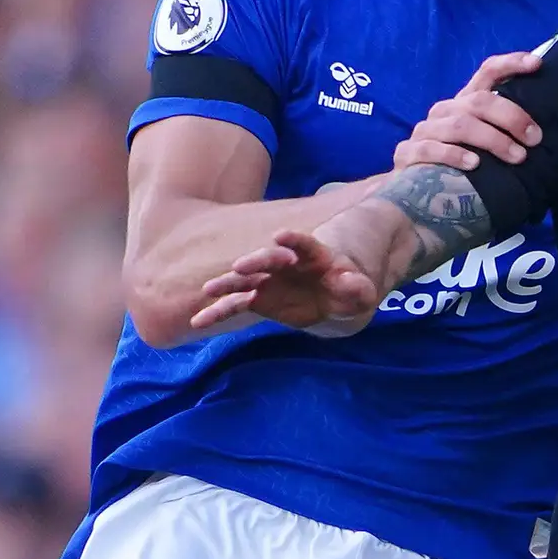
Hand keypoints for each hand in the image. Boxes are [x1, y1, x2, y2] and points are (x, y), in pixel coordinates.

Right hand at [193, 229, 381, 336]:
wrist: (331, 298)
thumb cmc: (348, 290)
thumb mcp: (359, 291)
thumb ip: (356, 288)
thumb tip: (350, 283)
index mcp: (312, 255)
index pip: (303, 244)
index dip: (293, 240)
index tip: (280, 236)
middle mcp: (284, 264)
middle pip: (267, 260)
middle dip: (255, 262)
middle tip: (239, 266)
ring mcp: (267, 280)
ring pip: (244, 281)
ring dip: (227, 284)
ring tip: (207, 289)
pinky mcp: (257, 299)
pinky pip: (234, 306)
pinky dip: (217, 313)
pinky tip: (197, 322)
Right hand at [394, 49, 548, 170]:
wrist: (412, 193)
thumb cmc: (459, 167)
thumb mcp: (482, 146)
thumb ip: (503, 133)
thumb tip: (542, 132)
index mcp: (464, 103)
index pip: (487, 72)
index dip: (511, 64)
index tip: (536, 64)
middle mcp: (444, 111)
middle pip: (479, 102)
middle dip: (511, 117)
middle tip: (534, 138)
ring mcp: (425, 131)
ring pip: (461, 126)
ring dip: (493, 140)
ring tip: (517, 157)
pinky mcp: (408, 154)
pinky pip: (432, 150)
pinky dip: (455, 156)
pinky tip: (474, 164)